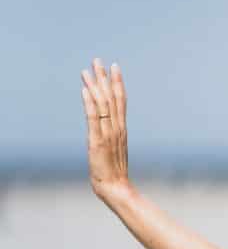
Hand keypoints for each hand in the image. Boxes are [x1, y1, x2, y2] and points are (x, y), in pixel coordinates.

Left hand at [81, 58, 129, 197]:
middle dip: (105, 78)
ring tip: (88, 70)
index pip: (121, 101)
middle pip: (111, 98)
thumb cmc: (114, 172)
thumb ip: (111, 138)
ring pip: (103, 105)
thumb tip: (107, 130)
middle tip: (99, 61)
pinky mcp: (97, 141)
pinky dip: (90, 104)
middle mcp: (117, 128)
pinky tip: (85, 91)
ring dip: (95, 86)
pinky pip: (94, 119)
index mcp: (121, 129)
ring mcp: (108, 134)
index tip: (114, 67)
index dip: (118, 83)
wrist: (116, 187)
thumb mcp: (113, 150)